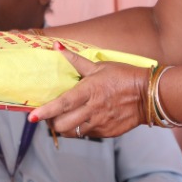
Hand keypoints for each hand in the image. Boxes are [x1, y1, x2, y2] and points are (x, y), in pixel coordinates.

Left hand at [28, 52, 150, 138]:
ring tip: (64, 118)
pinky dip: (80, 129)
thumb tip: (56, 46)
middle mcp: (93, 109)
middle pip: (62, 124)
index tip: (32, 116)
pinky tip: (83, 119)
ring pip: (72, 133)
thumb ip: (75, 60)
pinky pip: (86, 135)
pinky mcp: (106, 133)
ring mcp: (100, 123)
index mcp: (89, 91)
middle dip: (51, 122)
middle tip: (49, 115)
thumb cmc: (124, 77)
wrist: (149, 95)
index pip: (62, 104)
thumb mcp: (99, 66)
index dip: (45, 111)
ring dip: (63, 127)